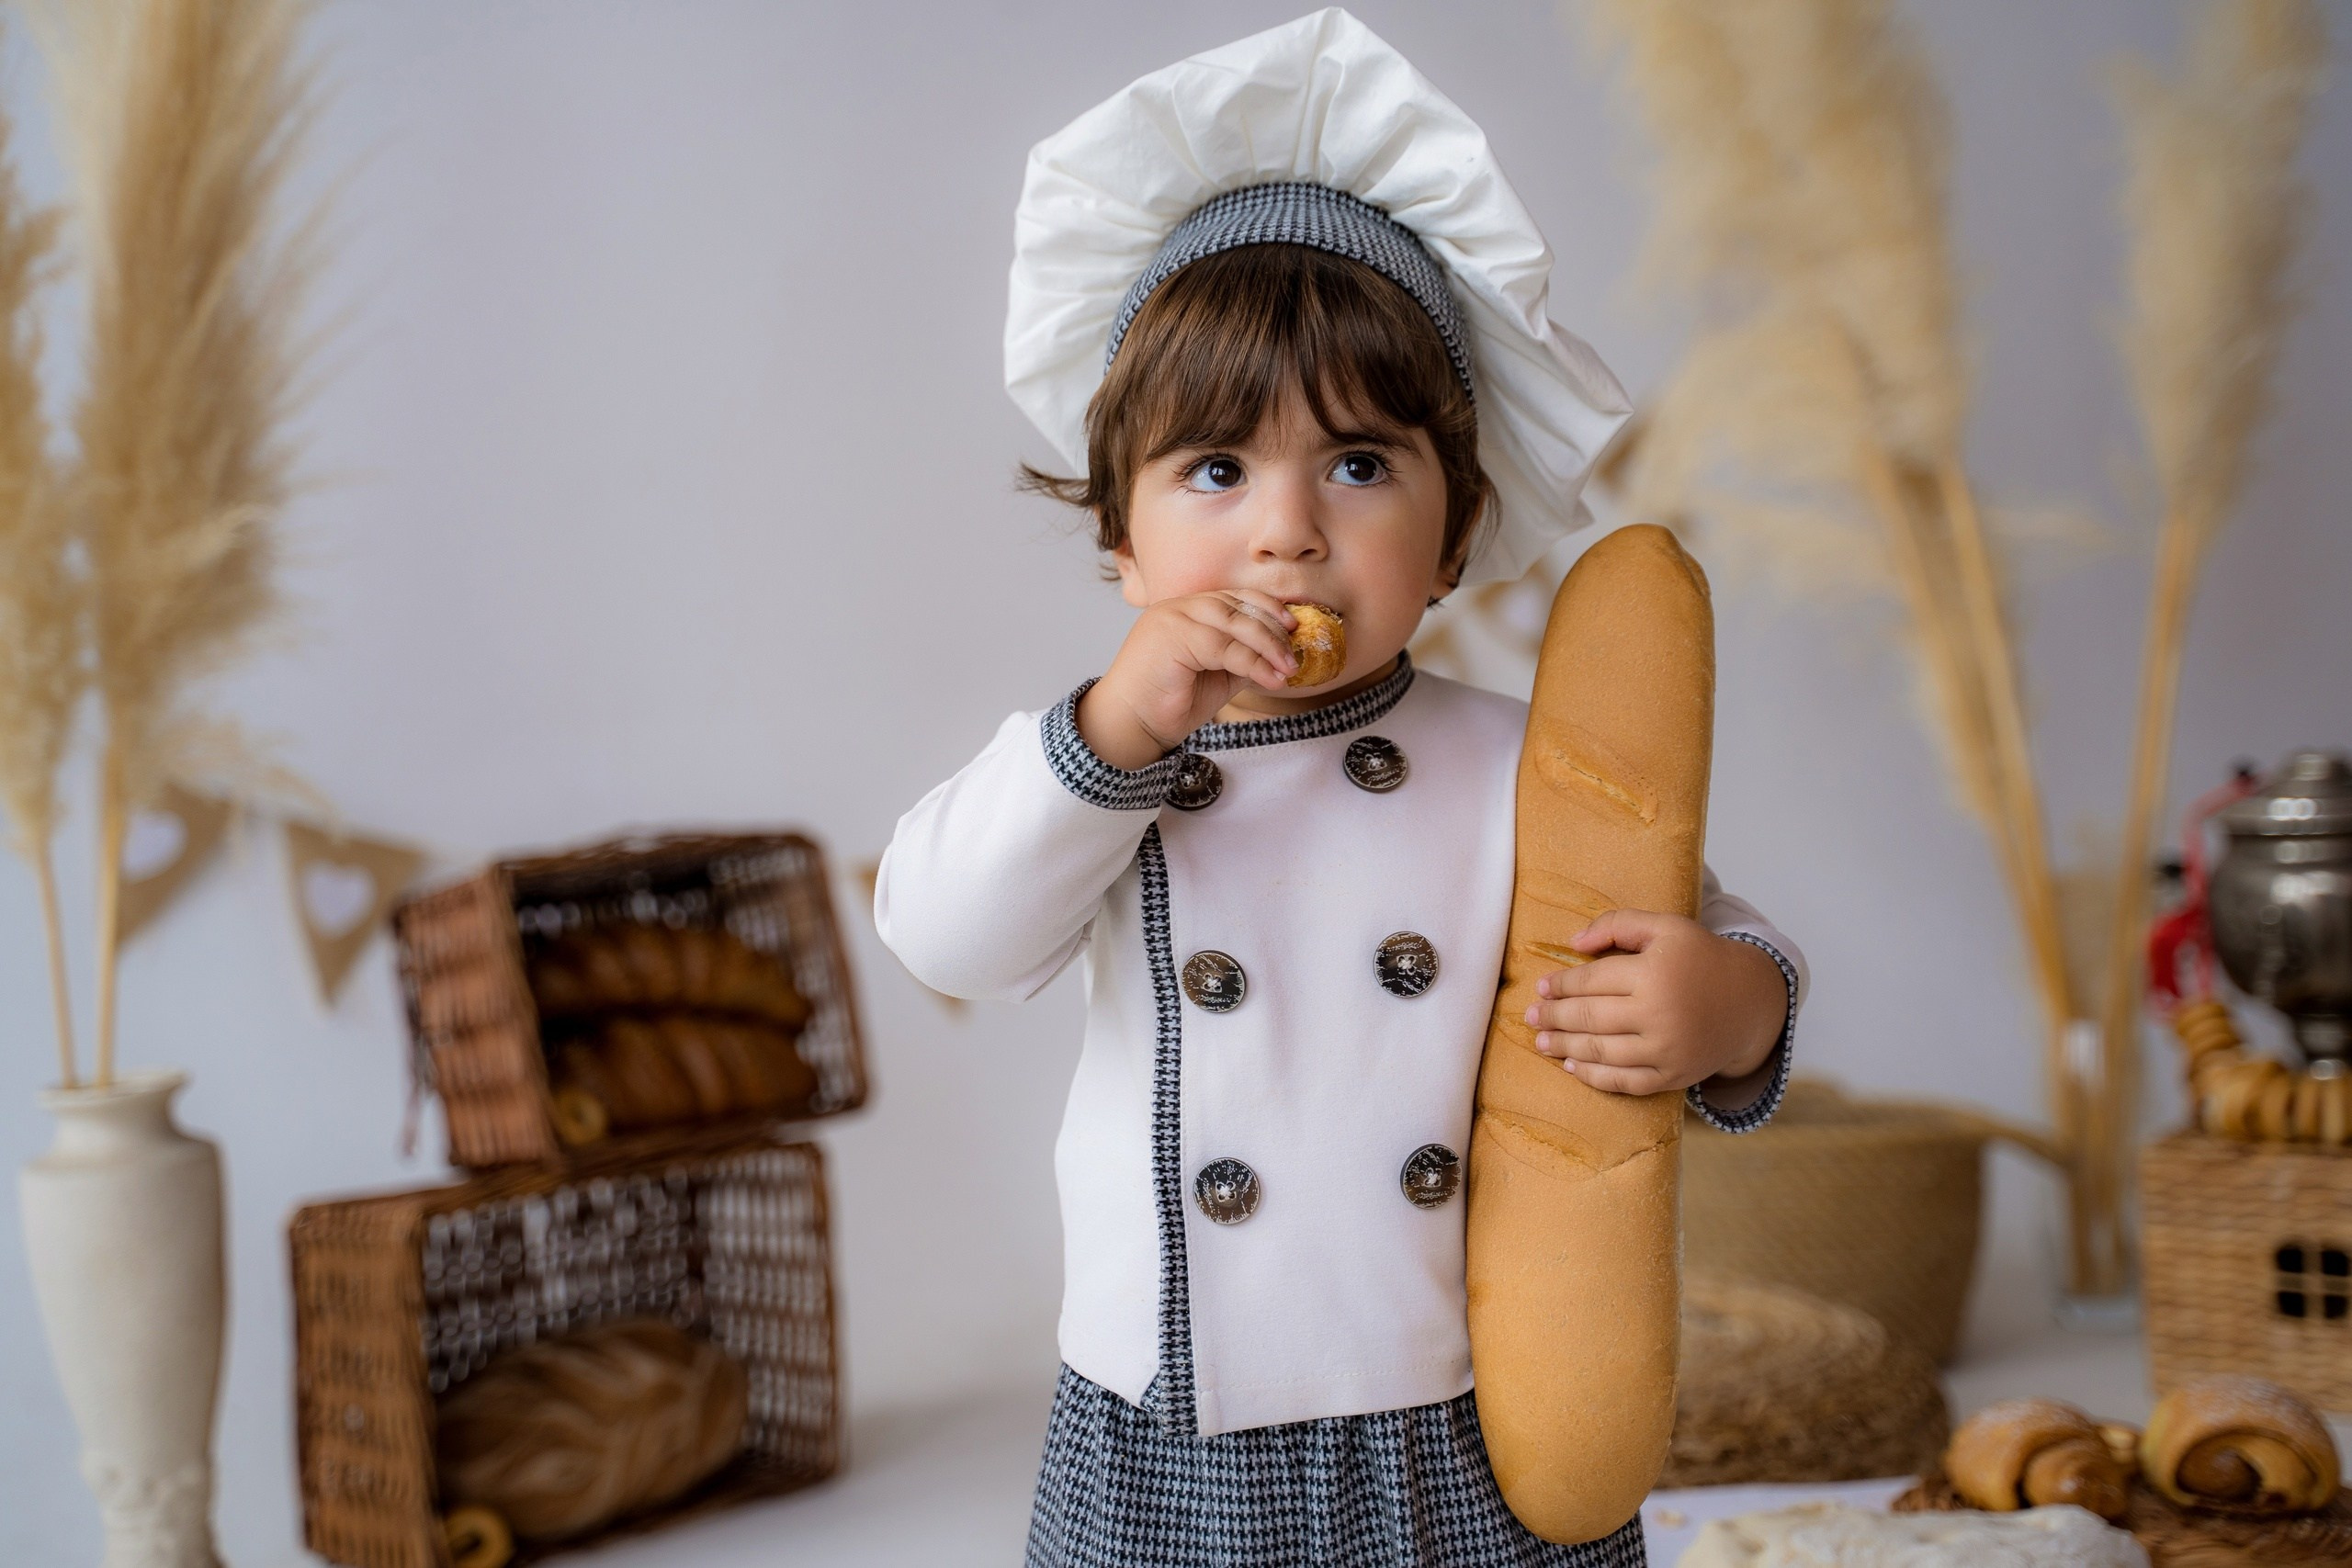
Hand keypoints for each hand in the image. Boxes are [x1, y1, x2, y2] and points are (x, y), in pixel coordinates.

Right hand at [1077, 590, 1297, 769]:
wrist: (1130, 725)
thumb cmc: (1169, 704)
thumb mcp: (1217, 676)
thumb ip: (1242, 658)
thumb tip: (1279, 654)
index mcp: (1186, 611)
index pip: (1233, 597)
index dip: (1266, 607)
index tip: (1293, 625)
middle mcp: (1178, 607)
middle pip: (1237, 606)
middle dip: (1272, 629)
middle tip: (1294, 655)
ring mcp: (1173, 618)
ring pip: (1234, 623)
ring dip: (1267, 646)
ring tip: (1288, 668)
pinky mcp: (1172, 636)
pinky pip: (1224, 647)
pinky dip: (1253, 663)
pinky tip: (1271, 679)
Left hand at [1521, 908, 1784, 1096]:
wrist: (1751, 1002)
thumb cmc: (1700, 958)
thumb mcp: (1665, 927)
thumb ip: (1618, 925)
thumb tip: (1573, 943)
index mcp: (1653, 973)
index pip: (1593, 980)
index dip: (1562, 984)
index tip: (1542, 987)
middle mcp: (1658, 1014)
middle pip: (1590, 1018)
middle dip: (1554, 1017)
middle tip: (1530, 1016)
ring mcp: (1666, 1050)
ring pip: (1602, 1052)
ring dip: (1565, 1048)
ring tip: (1542, 1042)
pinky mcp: (1674, 1076)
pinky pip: (1625, 1082)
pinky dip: (1595, 1077)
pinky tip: (1573, 1067)